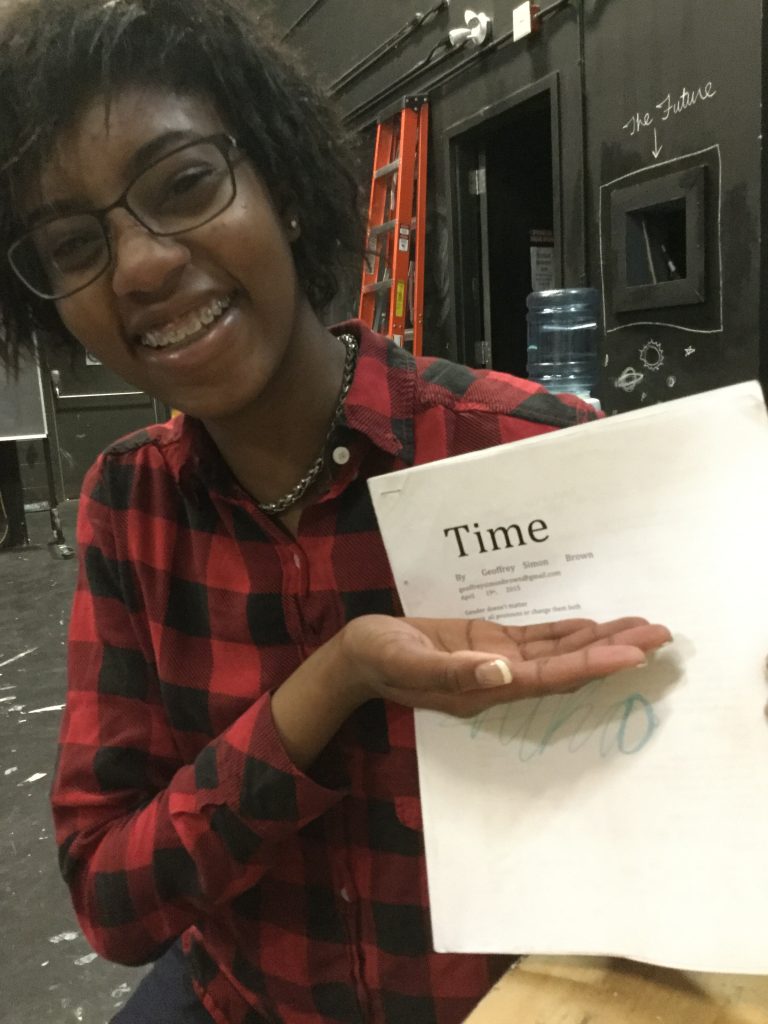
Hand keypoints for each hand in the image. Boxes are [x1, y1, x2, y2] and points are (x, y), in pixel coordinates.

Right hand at [340, 615, 671, 717]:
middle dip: (613, 650)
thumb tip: (501, 671)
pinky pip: (536, 639)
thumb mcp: (406, 661)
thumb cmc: (376, 658)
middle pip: (568, 667)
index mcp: (484, 688)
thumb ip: (452, 671)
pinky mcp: (487, 643)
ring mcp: (496, 662)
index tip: (632, 653)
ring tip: (641, 625)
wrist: (355, 656)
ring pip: (559, 652)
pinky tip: (594, 625)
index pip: (551, 677)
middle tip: (660, 633)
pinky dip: (567, 633)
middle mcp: (500, 678)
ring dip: (599, 639)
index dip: (593, 665)